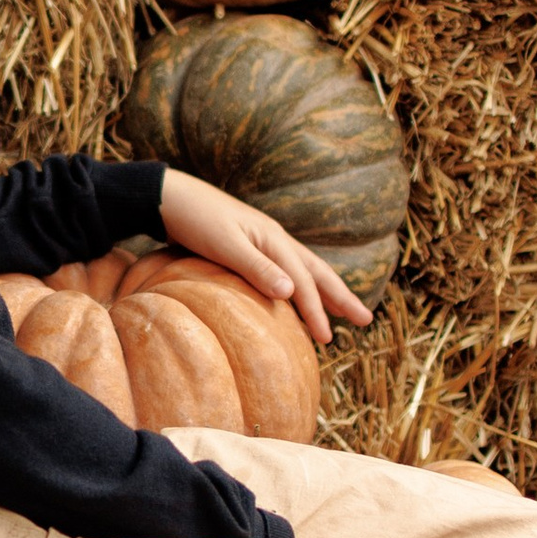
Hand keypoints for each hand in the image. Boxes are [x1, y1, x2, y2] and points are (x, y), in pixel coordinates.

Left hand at [157, 169, 368, 346]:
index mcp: (274, 239)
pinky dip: (300, 286)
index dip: (316, 312)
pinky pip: (286, 270)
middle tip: (366, 320)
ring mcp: (264, 241)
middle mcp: (276, 239)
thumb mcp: (225, 245)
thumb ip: (257, 269)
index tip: (327, 340)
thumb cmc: (194, 220)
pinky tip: (297, 297)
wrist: (169, 197)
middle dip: (341, 297)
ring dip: (325, 291)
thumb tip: (292, 294)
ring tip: (343, 311)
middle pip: (318, 271)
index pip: (303, 282)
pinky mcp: (250, 246)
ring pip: (305, 269)